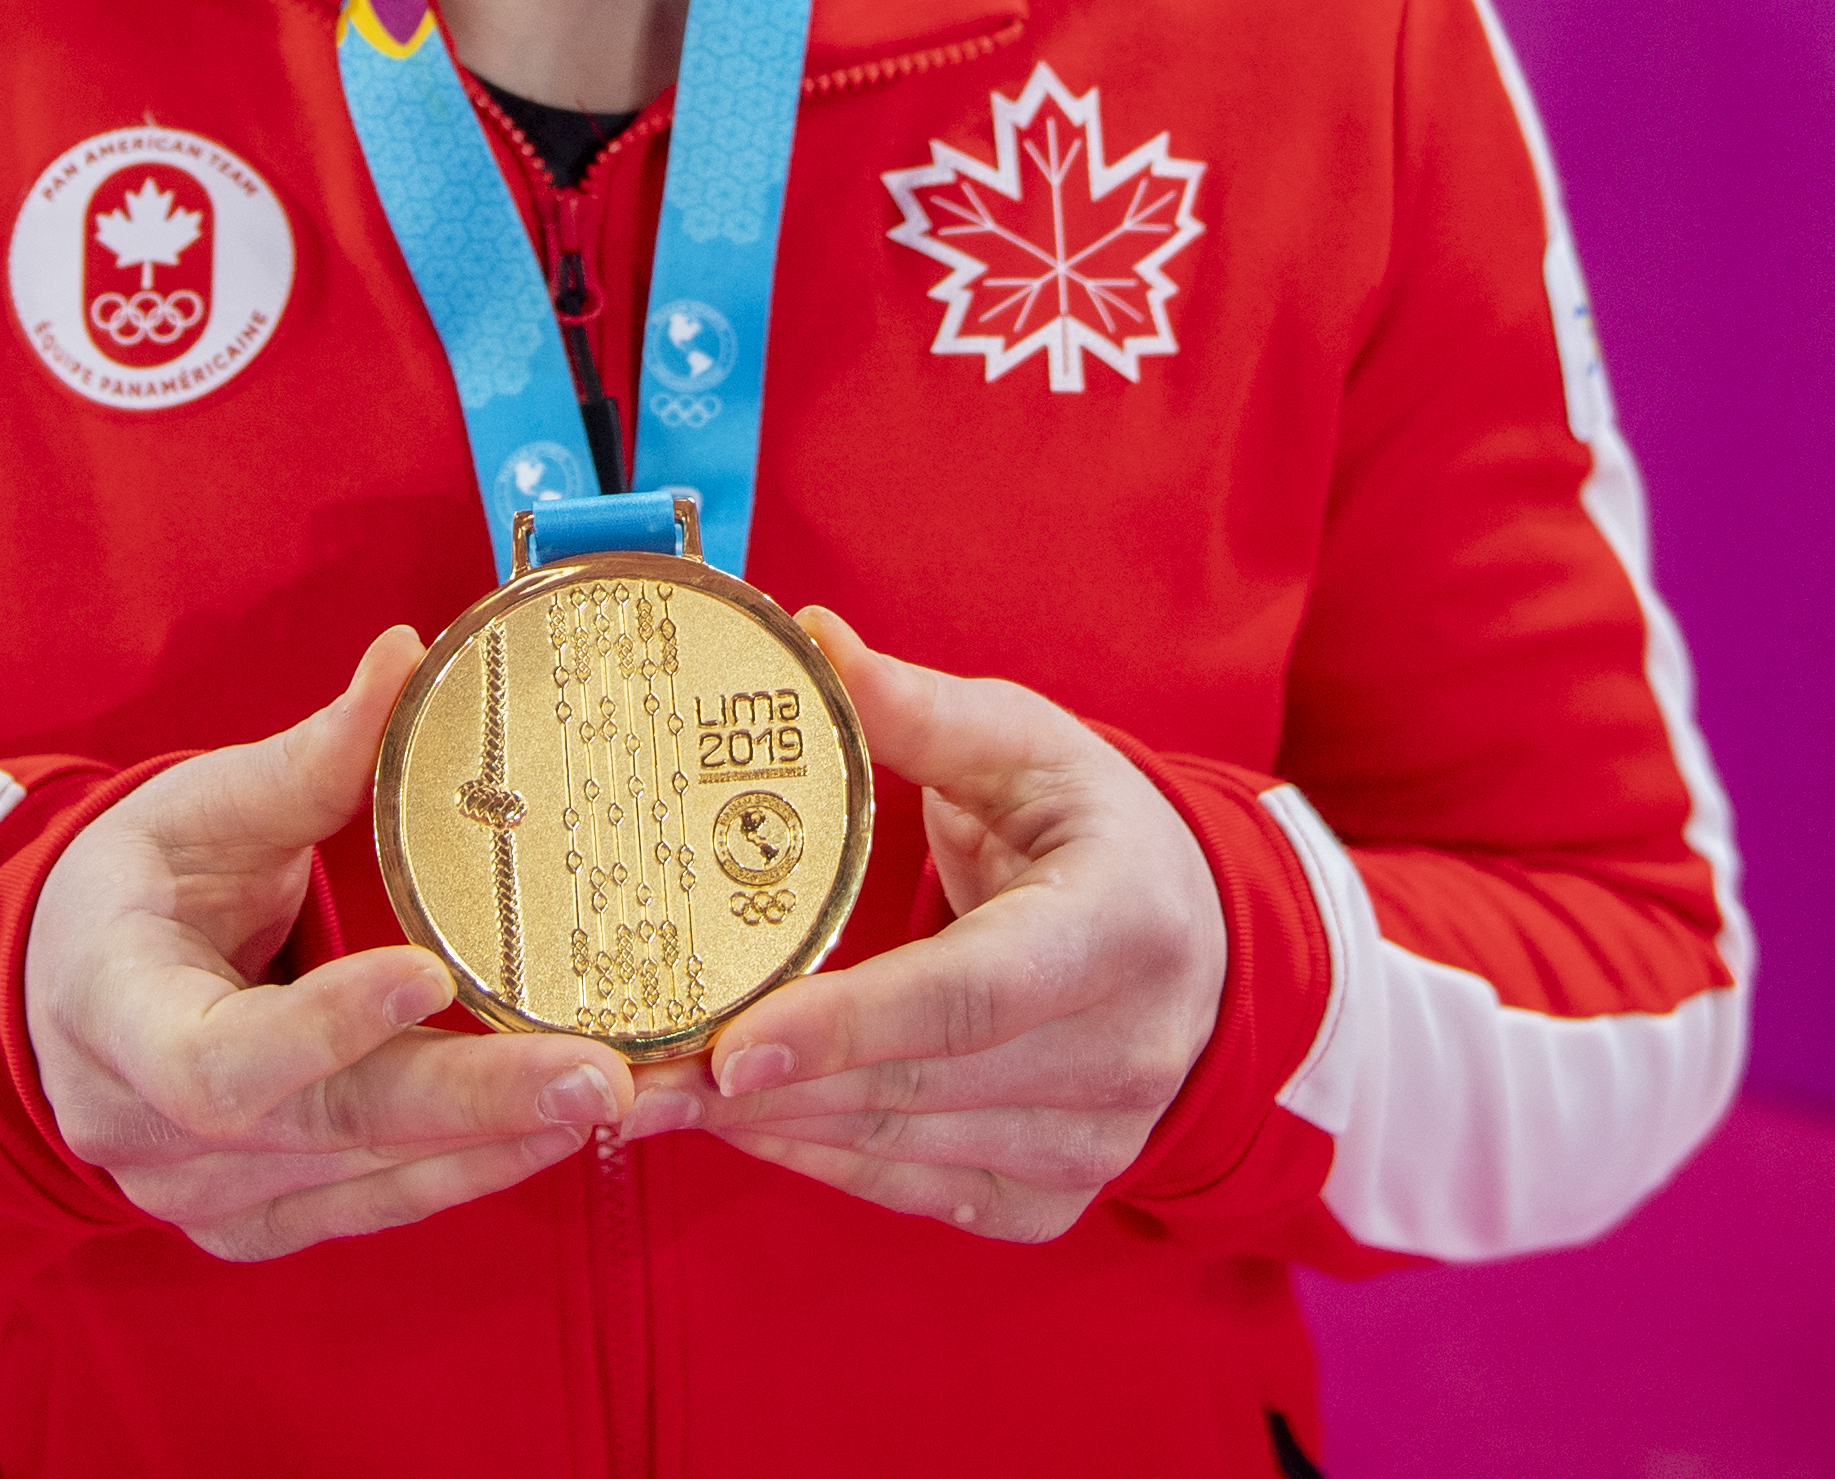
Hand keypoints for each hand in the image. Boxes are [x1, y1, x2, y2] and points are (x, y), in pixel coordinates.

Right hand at [28, 627, 643, 1259]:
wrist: (64, 992)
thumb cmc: (135, 884)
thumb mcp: (199, 805)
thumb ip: (308, 758)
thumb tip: (405, 656)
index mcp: (114, 1013)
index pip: (216, 1057)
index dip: (323, 1026)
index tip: (428, 973)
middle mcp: (148, 1132)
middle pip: (326, 1129)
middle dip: (471, 1103)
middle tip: (602, 1075)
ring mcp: (200, 1196)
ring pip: (364, 1182)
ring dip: (495, 1142)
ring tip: (617, 1094)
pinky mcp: (255, 1223)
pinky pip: (372, 1208)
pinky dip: (468, 1171)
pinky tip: (556, 1128)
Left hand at [684, 609, 1227, 1240]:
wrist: (1202, 945)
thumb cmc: (1096, 829)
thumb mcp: (1027, 747)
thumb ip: (920, 709)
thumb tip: (813, 634)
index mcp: (1120, 926)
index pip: (971, 992)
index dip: (849, 1024)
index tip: (731, 1046)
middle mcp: (1123, 1052)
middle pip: (917, 1086)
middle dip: (766, 1089)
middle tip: (632, 1075)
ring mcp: (1096, 1142)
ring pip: (903, 1151)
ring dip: (773, 1130)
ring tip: (653, 1097)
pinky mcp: (1051, 1199)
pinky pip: (914, 1194)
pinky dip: (819, 1160)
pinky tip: (741, 1122)